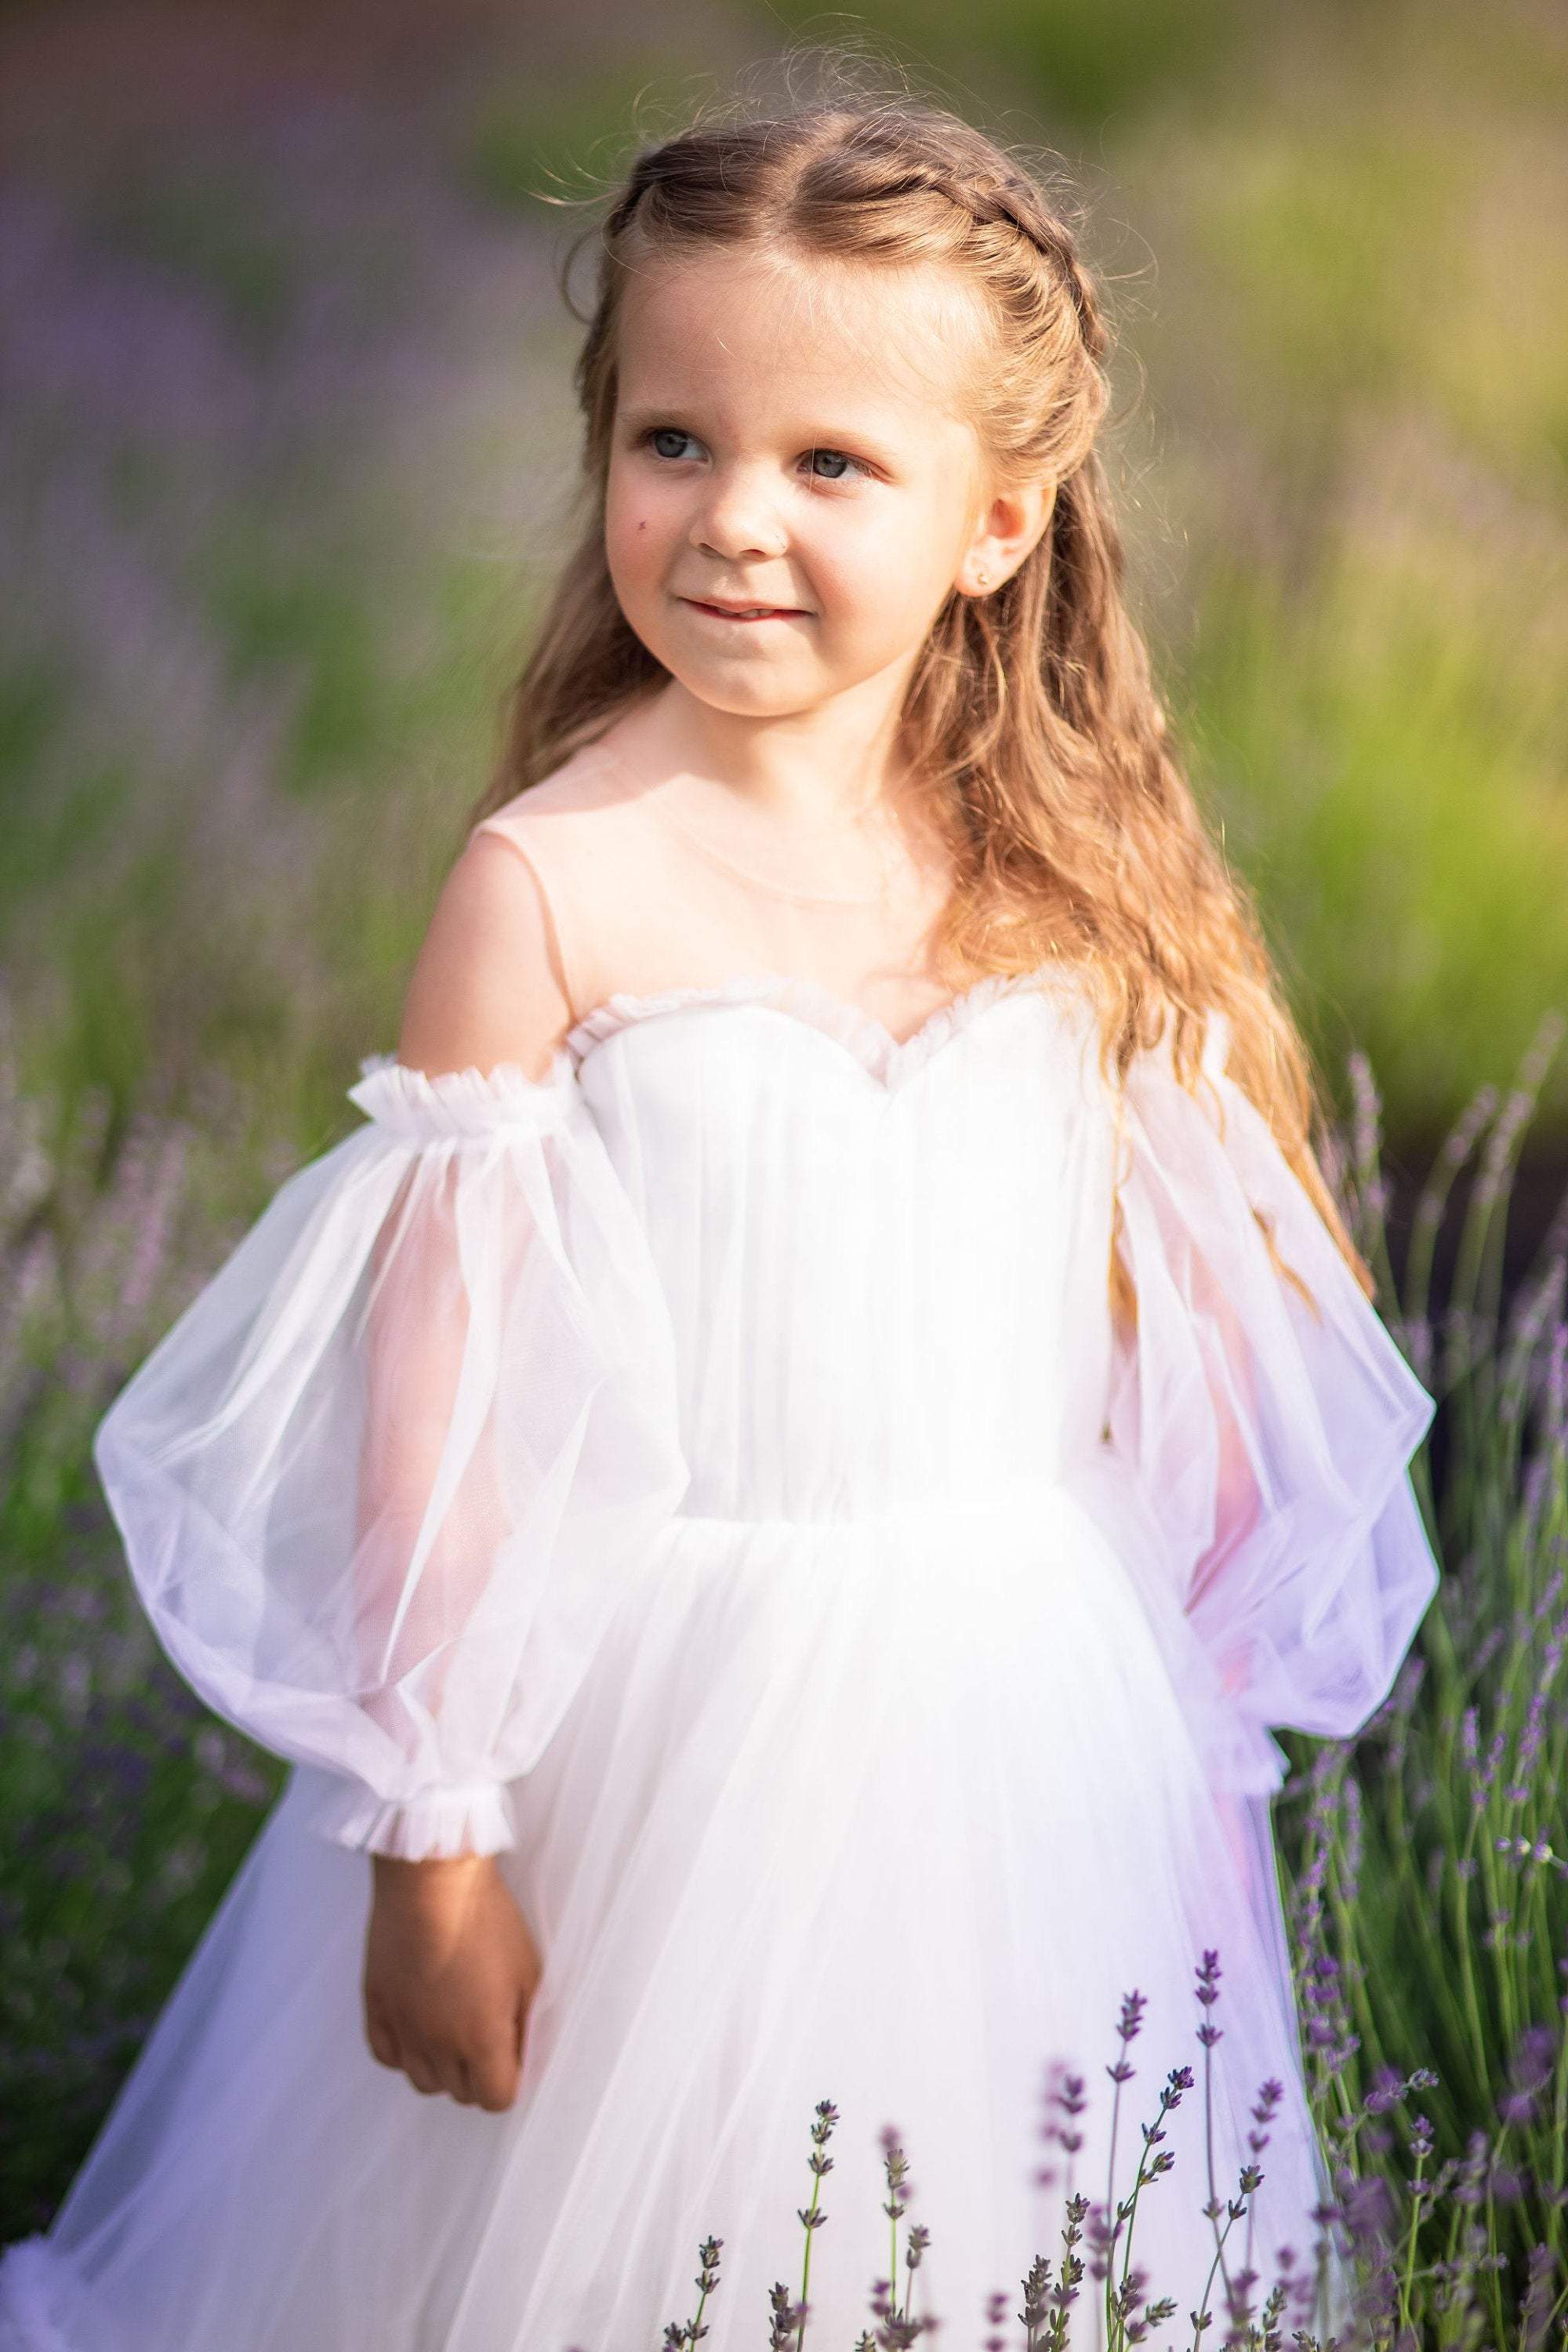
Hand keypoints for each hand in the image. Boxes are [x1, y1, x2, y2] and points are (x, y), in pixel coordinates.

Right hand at [362, 1851, 542, 2110]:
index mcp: (482, 2041)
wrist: (431, 1880)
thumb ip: (529, 2021)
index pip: (496, 2099)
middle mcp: (439, 2046)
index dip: (509, 2077)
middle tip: (488, 2029)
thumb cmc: (487, 1919)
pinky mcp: (377, 2006)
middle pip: (460, 2092)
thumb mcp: (529, 1969)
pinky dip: (404, 2049)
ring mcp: (403, 2029)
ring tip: (455, 2024)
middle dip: (479, 2071)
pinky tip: (420, 2022)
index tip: (514, 2049)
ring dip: (442, 2065)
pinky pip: (387, 2055)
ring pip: (423, 2080)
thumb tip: (529, 2051)